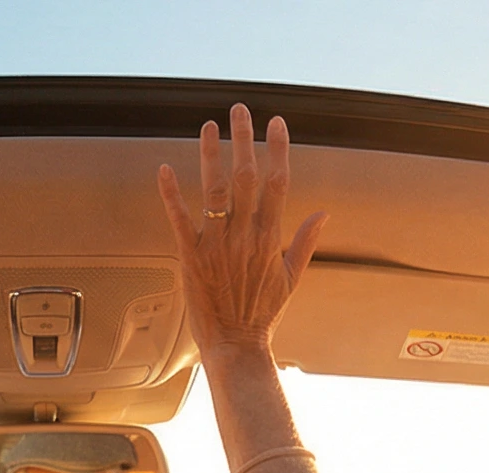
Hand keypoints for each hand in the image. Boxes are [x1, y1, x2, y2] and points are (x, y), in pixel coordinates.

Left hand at [159, 104, 326, 357]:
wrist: (236, 346)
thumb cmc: (262, 315)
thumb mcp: (291, 278)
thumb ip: (305, 242)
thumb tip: (322, 213)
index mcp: (270, 238)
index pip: (278, 182)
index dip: (277, 149)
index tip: (276, 123)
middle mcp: (245, 236)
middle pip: (246, 177)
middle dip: (243, 140)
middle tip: (240, 110)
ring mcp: (218, 246)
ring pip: (215, 191)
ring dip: (210, 155)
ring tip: (208, 126)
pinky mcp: (191, 258)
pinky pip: (180, 220)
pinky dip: (172, 194)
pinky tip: (166, 169)